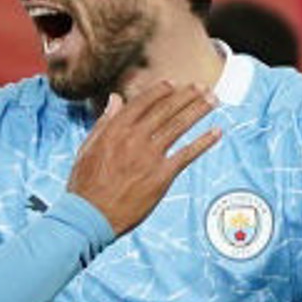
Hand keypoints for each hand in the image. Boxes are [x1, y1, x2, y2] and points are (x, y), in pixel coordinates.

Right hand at [66, 82, 220, 234]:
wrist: (90, 217)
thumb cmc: (85, 185)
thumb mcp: (87, 149)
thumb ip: (104, 123)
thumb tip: (115, 99)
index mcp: (115, 130)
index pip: (143, 102)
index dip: (161, 91)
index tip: (174, 84)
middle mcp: (134, 138)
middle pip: (166, 110)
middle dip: (187, 95)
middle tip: (202, 86)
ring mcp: (150, 157)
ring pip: (179, 126)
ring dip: (199, 110)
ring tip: (214, 100)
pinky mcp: (162, 176)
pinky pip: (187, 154)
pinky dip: (203, 141)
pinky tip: (216, 132)